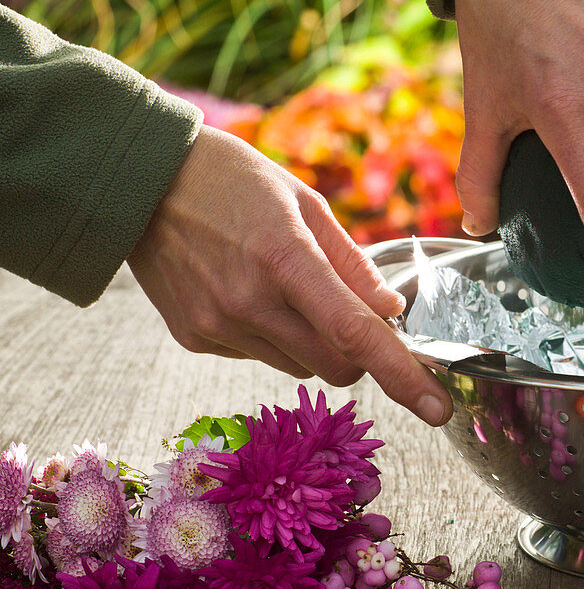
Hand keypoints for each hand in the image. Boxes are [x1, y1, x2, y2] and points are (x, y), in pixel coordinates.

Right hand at [127, 126, 451, 425]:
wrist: (139, 180)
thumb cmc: (233, 179)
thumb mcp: (305, 203)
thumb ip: (352, 262)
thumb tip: (391, 311)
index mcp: (285, 258)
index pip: (355, 334)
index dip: (403, 375)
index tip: (438, 408)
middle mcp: (249, 302)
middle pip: (336, 367)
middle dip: (358, 354)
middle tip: (352, 315)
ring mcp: (217, 325)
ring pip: (299, 365)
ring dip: (312, 341)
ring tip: (283, 285)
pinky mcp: (195, 338)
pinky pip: (258, 355)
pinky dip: (271, 335)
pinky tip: (246, 290)